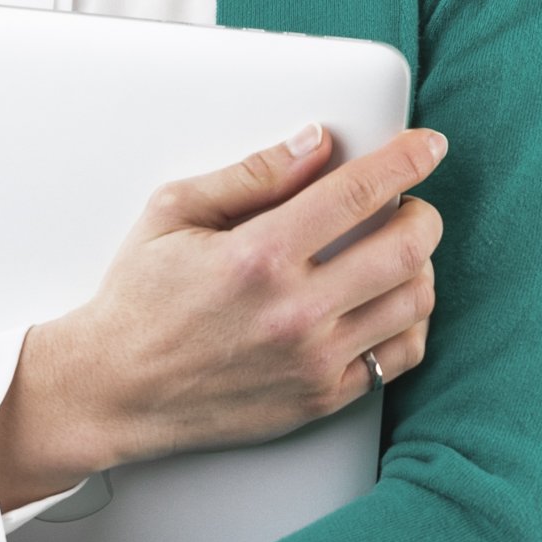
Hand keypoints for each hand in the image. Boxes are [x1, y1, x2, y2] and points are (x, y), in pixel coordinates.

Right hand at [38, 125, 446, 470]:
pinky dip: (409, 322)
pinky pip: (399, 357)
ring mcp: (313, 361)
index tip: (427, 146)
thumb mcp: (174, 212)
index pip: (360, 191)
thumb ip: (253, 174)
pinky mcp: (320, 399)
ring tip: (397, 252)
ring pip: (415, 302)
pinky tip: (388, 304)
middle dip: (423, 213)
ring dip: (421, 266)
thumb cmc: (139, 299)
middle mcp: (295, 311)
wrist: (115, 390)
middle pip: (407, 247)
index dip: (407, 159)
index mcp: (259, 254)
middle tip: (410, 204)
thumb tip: (317, 142)